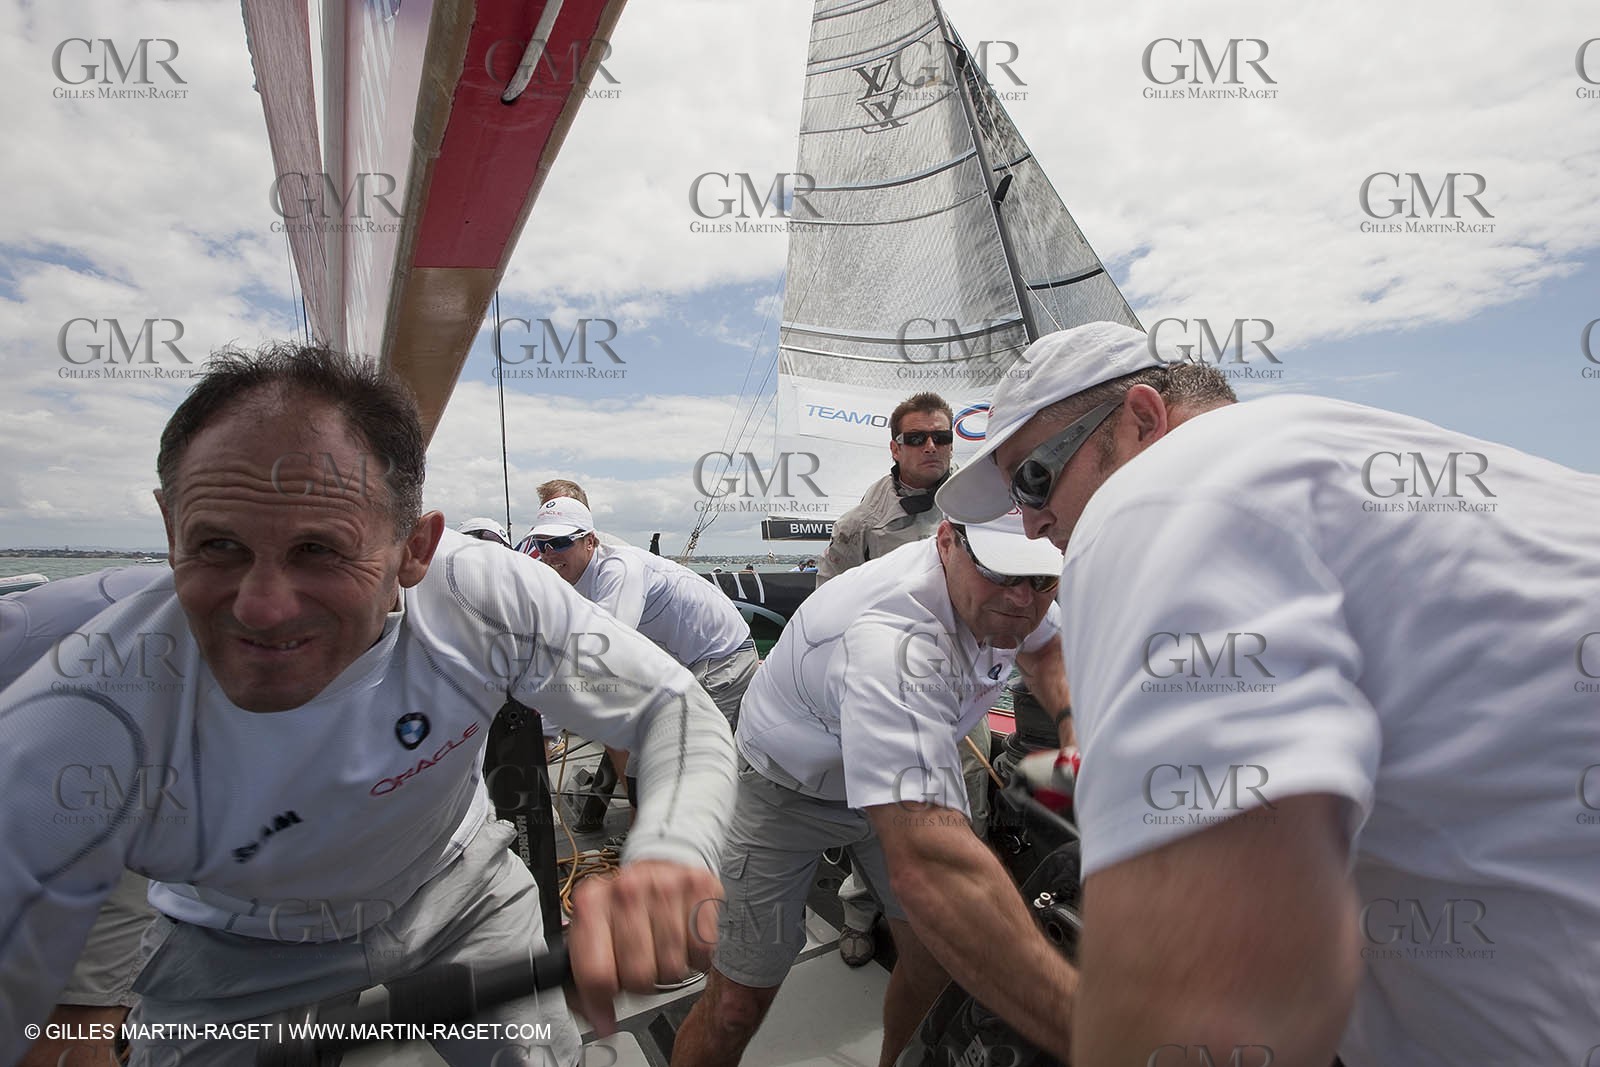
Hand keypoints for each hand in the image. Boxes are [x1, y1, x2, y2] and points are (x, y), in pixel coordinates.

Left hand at [567, 859, 722, 1034]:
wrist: (660, 870)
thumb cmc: (625, 911)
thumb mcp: (594, 938)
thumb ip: (587, 984)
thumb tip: (602, 1024)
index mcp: (591, 903)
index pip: (596, 975)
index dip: (602, 1001)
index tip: (607, 1003)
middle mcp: (627, 889)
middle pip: (638, 976)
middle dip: (640, 982)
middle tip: (640, 965)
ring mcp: (665, 885)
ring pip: (672, 967)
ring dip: (669, 968)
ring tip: (661, 948)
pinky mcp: (700, 887)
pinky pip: (702, 951)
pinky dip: (696, 955)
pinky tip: (684, 939)